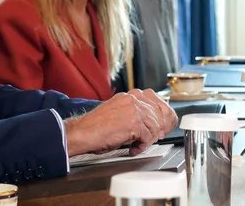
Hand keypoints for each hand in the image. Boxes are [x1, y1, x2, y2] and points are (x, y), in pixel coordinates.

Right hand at [64, 89, 178, 155]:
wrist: (82, 132)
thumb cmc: (96, 126)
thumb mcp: (118, 112)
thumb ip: (135, 113)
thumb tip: (152, 124)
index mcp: (131, 95)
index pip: (157, 101)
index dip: (162, 116)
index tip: (162, 126)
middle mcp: (134, 99)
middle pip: (161, 114)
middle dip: (159, 129)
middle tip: (153, 139)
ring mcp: (135, 109)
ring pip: (155, 127)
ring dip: (148, 139)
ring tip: (138, 145)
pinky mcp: (134, 122)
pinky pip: (148, 137)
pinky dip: (142, 146)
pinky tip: (133, 149)